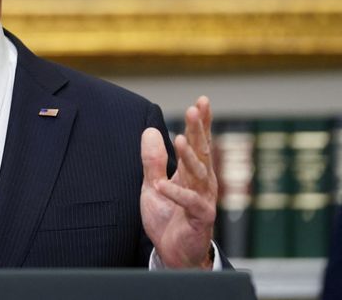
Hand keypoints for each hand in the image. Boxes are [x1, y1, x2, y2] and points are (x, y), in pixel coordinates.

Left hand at [140, 96, 217, 268]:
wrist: (173, 253)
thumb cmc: (168, 218)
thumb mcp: (153, 185)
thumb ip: (153, 160)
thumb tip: (151, 130)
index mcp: (193, 173)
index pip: (199, 143)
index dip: (201, 123)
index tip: (202, 101)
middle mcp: (203, 183)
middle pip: (202, 152)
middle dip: (199, 130)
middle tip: (196, 108)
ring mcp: (204, 199)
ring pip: (198, 174)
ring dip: (189, 156)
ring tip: (180, 139)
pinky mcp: (200, 218)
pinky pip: (189, 202)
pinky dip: (174, 193)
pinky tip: (161, 185)